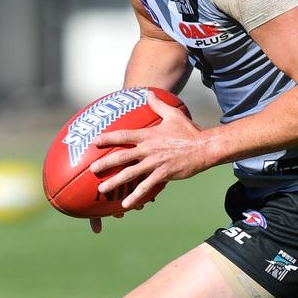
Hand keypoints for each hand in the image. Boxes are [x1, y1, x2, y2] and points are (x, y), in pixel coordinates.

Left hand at [89, 91, 208, 209]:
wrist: (204, 148)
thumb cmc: (189, 131)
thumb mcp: (173, 114)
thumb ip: (158, 104)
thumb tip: (148, 93)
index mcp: (149, 135)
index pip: (123, 136)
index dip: (108, 138)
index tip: (94, 142)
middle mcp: (148, 149)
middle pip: (122, 157)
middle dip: (105, 163)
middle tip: (92, 169)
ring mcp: (155, 163)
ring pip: (130, 174)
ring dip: (115, 182)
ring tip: (102, 190)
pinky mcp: (163, 175)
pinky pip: (146, 187)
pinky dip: (135, 196)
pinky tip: (125, 205)